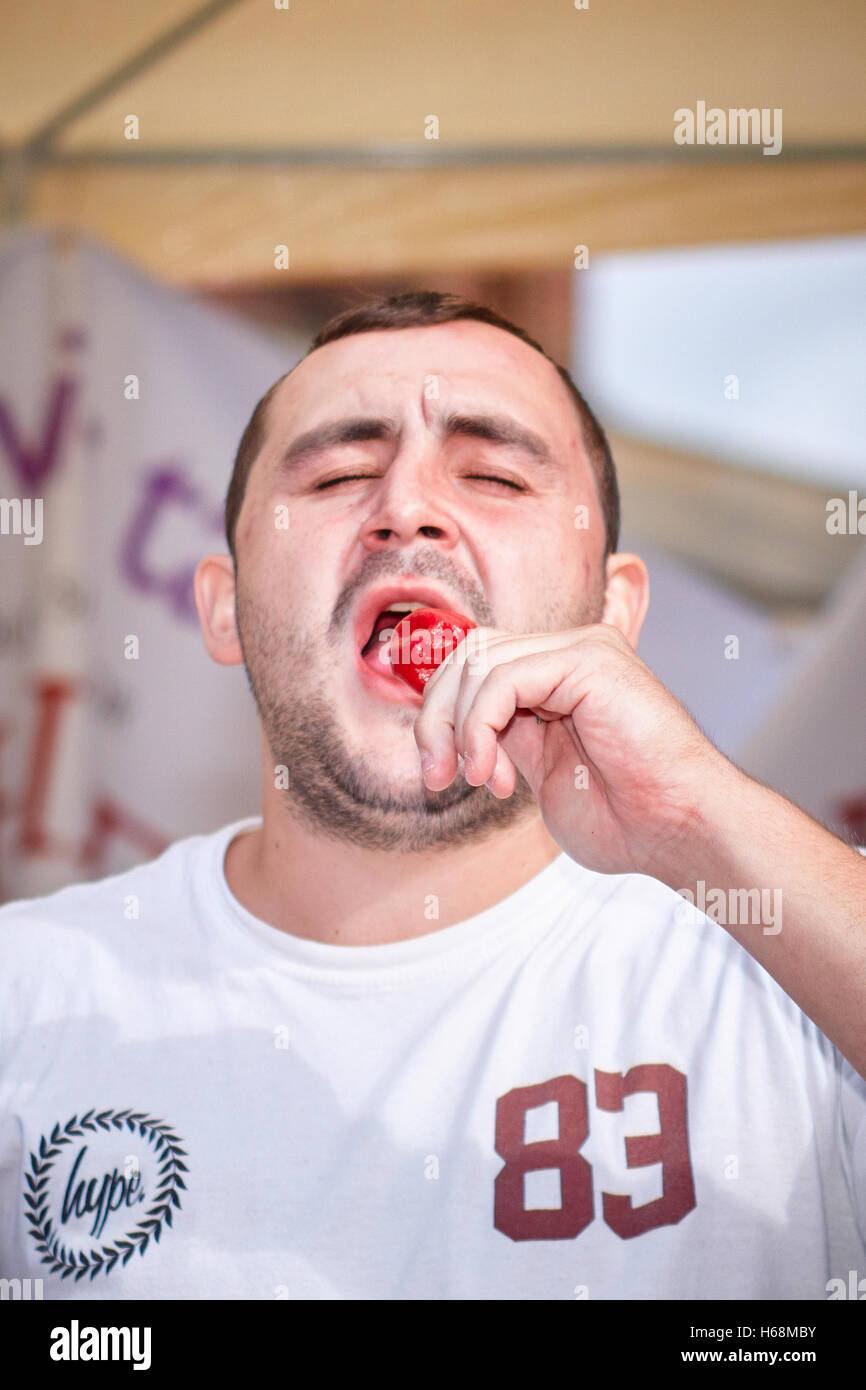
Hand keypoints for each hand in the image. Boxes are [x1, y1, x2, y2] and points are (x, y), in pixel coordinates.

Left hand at [408, 622, 729, 876]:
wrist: (681, 831)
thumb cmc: (626, 819)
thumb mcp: (540, 773)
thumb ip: (503, 739)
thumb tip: (451, 729)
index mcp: (558, 677)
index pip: (472, 663)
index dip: (442, 714)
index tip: (444, 775)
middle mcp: (570, 652)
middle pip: (467, 653)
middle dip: (436, 718)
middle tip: (440, 777)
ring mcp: (582, 649)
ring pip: (478, 661)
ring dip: (457, 728)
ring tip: (480, 780)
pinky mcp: (589, 659)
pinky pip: (503, 677)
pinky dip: (480, 725)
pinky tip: (496, 772)